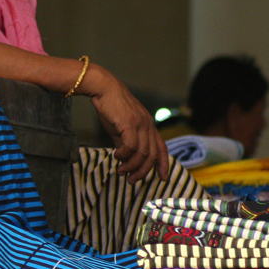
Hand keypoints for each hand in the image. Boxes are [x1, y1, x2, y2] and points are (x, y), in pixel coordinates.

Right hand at [83, 64, 169, 183]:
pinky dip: (124, 155)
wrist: (104, 88)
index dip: (164, 163)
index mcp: (149, 126)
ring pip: (143, 153)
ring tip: (121, 171)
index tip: (163, 177)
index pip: (162, 147)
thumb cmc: (111, 107)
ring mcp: (141, 124)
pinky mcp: (130, 123)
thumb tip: (125, 159)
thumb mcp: (121, 128)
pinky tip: (116, 156)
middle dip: (144, 171)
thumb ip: (125, 142)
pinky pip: (131, 146)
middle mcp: (148, 125)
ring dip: (131, 166)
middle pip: (153, 154)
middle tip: (132, 180)